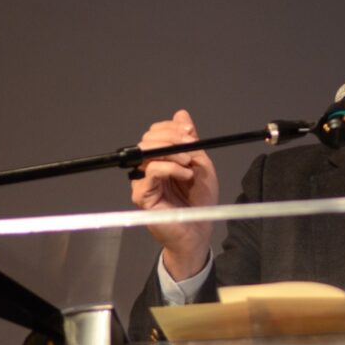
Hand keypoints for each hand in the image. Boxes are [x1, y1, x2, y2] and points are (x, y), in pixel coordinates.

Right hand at [130, 109, 218, 279]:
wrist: (198, 231)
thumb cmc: (199, 201)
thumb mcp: (201, 166)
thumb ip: (191, 142)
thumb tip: (181, 114)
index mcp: (160, 159)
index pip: (156, 132)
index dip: (171, 127)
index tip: (189, 132)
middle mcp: (147, 167)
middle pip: (148, 139)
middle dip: (172, 137)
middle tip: (191, 147)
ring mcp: (142, 181)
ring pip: (146, 152)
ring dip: (172, 151)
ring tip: (189, 162)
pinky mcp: (142, 195)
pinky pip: (150, 172)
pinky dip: (170, 168)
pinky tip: (185, 174)